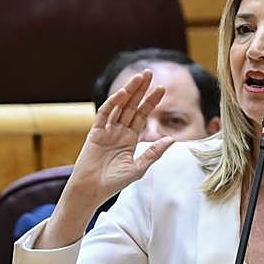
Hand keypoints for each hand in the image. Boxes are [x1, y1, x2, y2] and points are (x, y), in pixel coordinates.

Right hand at [67, 70, 175, 204]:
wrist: (92, 191)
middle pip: (132, 106)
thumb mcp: (138, 168)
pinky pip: (105, 114)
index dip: (151, 101)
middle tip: (149, 72)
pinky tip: (123, 94)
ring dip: (129, 91)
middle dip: (141, 90)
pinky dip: (113, 103)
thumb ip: (153, 153)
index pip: (143, 115)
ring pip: (120, 106)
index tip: (162, 88)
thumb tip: (172, 140)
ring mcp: (107, 130)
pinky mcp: (95, 133)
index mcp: (130, 138)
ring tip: (139, 77)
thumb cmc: (113, 183)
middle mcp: (119, 131)